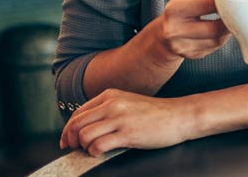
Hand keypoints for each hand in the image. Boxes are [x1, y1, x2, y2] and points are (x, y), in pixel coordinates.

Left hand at [60, 89, 192, 155]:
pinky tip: (102, 153)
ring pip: (83, 136)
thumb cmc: (155, 113)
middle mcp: (112, 104)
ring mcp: (119, 118)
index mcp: (110, 95)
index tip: (68, 141)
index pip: (77, 113)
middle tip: (75, 149)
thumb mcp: (128, 103)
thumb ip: (107, 109)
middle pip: (76, 124)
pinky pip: (98, 146)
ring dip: (84, 147)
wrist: (179, 116)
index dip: (68, 130)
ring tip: (93, 150)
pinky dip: (95, 153)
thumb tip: (85, 127)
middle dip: (71, 140)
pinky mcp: (127, 133)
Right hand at [153, 0, 230, 61]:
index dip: (224, 1)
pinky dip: (222, 38)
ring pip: (218, 40)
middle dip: (230, 19)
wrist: (165, 31)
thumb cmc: (182, 4)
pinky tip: (221, 29)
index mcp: (174, 10)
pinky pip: (215, 47)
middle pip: (215, 28)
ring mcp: (183, 46)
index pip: (208, 5)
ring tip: (230, 19)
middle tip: (238, 11)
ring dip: (228, 29)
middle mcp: (175, 31)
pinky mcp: (192, 55)